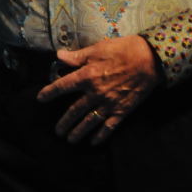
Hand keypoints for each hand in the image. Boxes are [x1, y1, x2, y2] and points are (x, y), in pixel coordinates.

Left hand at [36, 35, 161, 145]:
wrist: (150, 59)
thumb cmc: (123, 50)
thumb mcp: (98, 48)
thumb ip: (77, 56)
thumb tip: (59, 56)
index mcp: (87, 75)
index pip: (62, 86)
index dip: (50, 93)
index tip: (41, 99)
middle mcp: (95, 93)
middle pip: (74, 111)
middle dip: (64, 122)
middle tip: (58, 131)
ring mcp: (109, 104)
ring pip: (88, 122)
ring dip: (78, 132)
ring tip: (70, 140)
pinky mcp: (122, 110)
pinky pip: (109, 127)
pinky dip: (101, 136)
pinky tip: (93, 143)